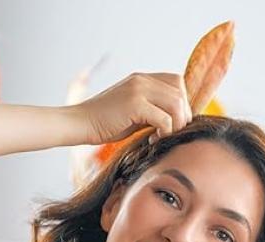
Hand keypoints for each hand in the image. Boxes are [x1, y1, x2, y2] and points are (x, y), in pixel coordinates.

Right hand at [78, 73, 192, 144]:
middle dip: (182, 118)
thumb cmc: (108, 123)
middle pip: (181, 94)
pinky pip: (165, 119)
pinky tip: (152, 140)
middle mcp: (142, 80)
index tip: (173, 123)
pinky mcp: (135, 104)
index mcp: (142, 79)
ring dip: (175, 126)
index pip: (177, 82)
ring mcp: (138, 89)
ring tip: (161, 136)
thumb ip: (155, 109)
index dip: (182, 104)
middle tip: (169, 133)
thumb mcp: (136, 112)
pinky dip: (164, 133)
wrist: (81, 124)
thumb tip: (180, 119)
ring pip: (177, 105)